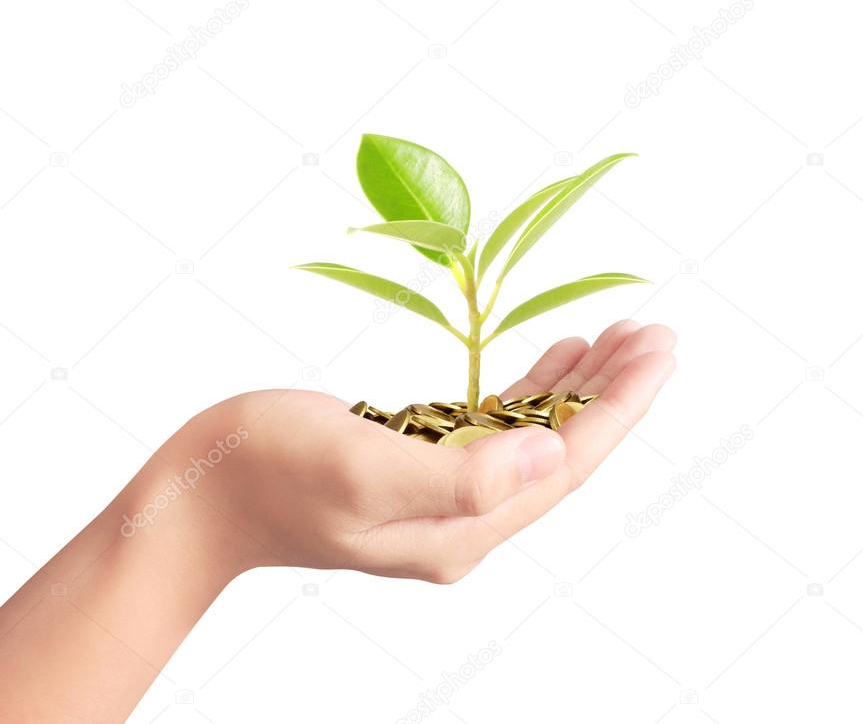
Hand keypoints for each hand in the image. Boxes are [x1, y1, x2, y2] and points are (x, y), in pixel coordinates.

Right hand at [169, 320, 675, 582]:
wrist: (203, 492)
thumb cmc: (268, 473)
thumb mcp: (362, 471)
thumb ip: (462, 476)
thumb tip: (551, 449)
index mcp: (460, 530)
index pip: (563, 466)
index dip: (618, 406)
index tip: (658, 348)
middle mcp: (460, 521)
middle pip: (559, 453)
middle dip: (611, 392)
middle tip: (652, 331)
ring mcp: (437, 496)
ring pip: (531, 439)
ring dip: (576, 388)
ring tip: (616, 336)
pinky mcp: (414, 466)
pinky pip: (491, 429)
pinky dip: (527, 392)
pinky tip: (551, 359)